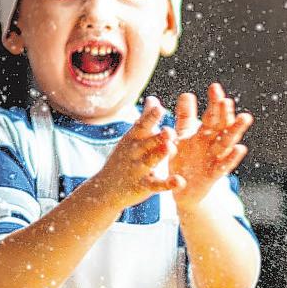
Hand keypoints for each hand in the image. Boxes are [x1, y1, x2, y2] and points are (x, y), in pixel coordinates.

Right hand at [92, 96, 182, 210]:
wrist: (105, 188)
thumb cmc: (124, 158)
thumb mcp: (132, 138)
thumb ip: (145, 119)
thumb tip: (153, 99)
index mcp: (133, 138)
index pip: (142, 125)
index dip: (150, 117)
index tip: (159, 108)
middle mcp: (134, 152)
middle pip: (148, 142)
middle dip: (158, 136)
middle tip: (169, 130)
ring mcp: (138, 169)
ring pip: (151, 160)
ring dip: (160, 154)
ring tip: (170, 148)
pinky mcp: (143, 186)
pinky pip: (157, 184)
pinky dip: (168, 184)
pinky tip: (180, 182)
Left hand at [170, 83, 252, 211]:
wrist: (182, 188)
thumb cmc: (183, 159)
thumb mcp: (181, 137)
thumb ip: (184, 118)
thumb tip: (187, 93)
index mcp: (203, 134)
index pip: (211, 115)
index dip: (214, 102)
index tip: (214, 86)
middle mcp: (212, 144)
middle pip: (221, 126)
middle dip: (224, 113)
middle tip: (227, 99)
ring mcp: (214, 158)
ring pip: (227, 143)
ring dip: (235, 131)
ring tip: (244, 117)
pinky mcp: (213, 175)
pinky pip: (223, 165)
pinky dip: (231, 157)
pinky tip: (240, 148)